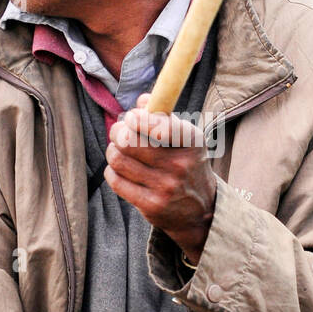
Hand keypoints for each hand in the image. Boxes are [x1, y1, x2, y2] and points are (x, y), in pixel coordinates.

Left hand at [105, 93, 216, 264]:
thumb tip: (141, 101)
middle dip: (118, 131)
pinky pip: (116, 180)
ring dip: (113, 151)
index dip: (137, 117)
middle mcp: (180, 165)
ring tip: (118, 151)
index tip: (131, 117)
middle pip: (130, 140)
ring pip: (119, 159)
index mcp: (191, 142)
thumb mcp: (186, 138)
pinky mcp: (151, 205)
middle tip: (119, 132)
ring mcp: (165, 187)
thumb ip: (163, 116)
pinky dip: (112, 171)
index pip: (159, 124)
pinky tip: (120, 169)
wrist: (200, 210)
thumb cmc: (187, 164)